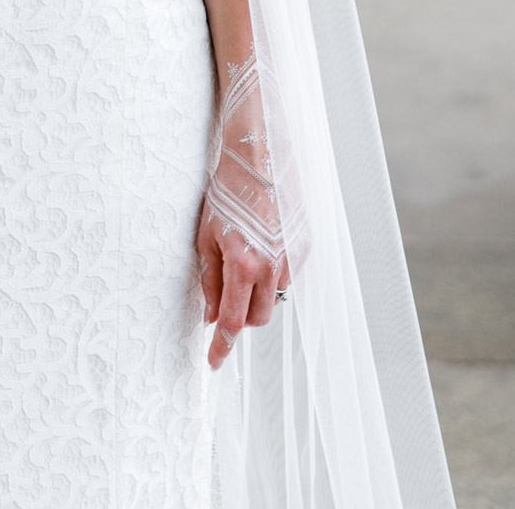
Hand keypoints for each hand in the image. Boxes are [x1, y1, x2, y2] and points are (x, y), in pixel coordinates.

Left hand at [198, 53, 289, 368]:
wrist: (260, 151)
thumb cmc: (226, 189)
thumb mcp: (207, 234)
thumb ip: (210, 278)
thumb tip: (209, 313)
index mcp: (244, 264)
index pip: (232, 322)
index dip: (221, 346)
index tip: (213, 363)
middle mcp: (273, 266)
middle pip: (259, 318)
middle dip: (241, 317)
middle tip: (225, 299)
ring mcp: (294, 257)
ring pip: (276, 298)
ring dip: (258, 295)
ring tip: (245, 262)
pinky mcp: (307, 245)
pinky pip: (288, 275)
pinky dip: (274, 273)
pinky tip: (263, 246)